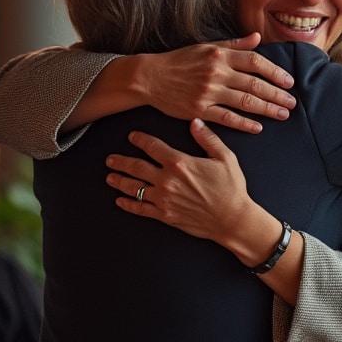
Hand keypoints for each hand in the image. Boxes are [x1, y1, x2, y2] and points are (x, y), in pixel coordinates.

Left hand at [104, 119, 262, 253]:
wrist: (232, 219)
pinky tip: (120, 201)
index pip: (152, 147)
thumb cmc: (231, 189)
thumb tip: (195, 123)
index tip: (132, 137)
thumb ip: (208, 139)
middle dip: (121, 161)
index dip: (140, 140)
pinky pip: (140, 209)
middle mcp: (167, 180)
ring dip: (119, 181)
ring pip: (134, 188)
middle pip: (136, 167)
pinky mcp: (164, 215)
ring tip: (110, 177)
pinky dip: (128, 204)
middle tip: (111, 159)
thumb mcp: (225, 158)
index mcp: (180, 163)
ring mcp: (163, 199)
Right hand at [136, 33, 297, 133]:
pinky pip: (227, 118)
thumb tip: (257, 38)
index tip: (289, 81)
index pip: (255, 62)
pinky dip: (244, 123)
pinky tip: (258, 127)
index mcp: (220, 55)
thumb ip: (234, 44)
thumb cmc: (180, 60)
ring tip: (283, 114)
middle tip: (292, 102)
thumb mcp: (206, 46)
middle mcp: (216, 73)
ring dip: (267, 109)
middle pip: (255, 85)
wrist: (149, 77)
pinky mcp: (199, 110)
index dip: (275, 72)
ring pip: (245, 102)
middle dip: (277, 94)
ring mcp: (208, 92)